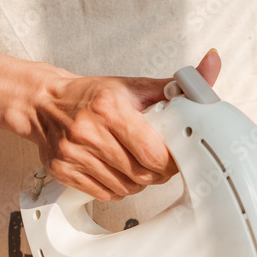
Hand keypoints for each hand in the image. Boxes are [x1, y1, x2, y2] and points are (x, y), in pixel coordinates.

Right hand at [30, 49, 220, 201]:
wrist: (44, 102)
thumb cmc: (93, 96)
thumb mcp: (134, 86)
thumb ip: (176, 84)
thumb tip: (212, 63)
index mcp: (109, 107)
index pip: (154, 153)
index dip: (170, 161)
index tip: (173, 156)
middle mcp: (88, 130)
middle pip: (141, 174)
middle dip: (156, 172)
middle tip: (156, 161)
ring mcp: (73, 153)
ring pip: (126, 188)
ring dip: (137, 182)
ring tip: (133, 162)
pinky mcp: (63, 170)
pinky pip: (105, 194)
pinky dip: (117, 188)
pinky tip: (115, 170)